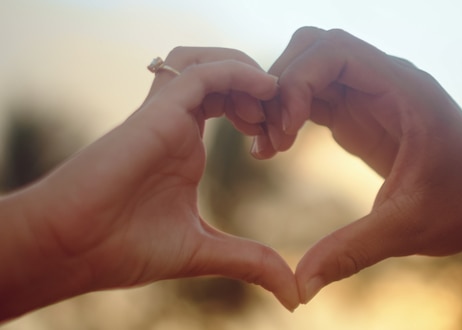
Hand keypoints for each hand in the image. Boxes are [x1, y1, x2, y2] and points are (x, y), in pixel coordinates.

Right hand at [12, 48, 298, 314]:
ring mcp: (165, 115)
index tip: (278, 147)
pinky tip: (265, 87)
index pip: (229, 105)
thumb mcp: (204, 253)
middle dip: (263, 94)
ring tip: (270, 108)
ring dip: (249, 76)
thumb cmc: (122, 250)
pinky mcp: (157, 113)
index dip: (262, 115)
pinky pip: (199, 73)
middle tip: (282, 126)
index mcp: (186, 148)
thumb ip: (250, 262)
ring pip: (210, 64)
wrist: (72, 249)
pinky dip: (236, 70)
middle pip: (225, 79)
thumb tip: (293, 294)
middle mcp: (177, 125)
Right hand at [261, 27, 461, 302]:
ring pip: (309, 70)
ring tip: (267, 148)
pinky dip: (288, 115)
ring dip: (280, 101)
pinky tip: (275, 150)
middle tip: (270, 140)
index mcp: (404, 89)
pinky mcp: (361, 115)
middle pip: (313, 48)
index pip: (335, 49)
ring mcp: (371, 96)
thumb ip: (351, 251)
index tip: (287, 131)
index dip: (299, 80)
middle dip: (281, 86)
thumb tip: (298, 288)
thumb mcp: (407, 229)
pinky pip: (313, 97)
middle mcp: (385, 82)